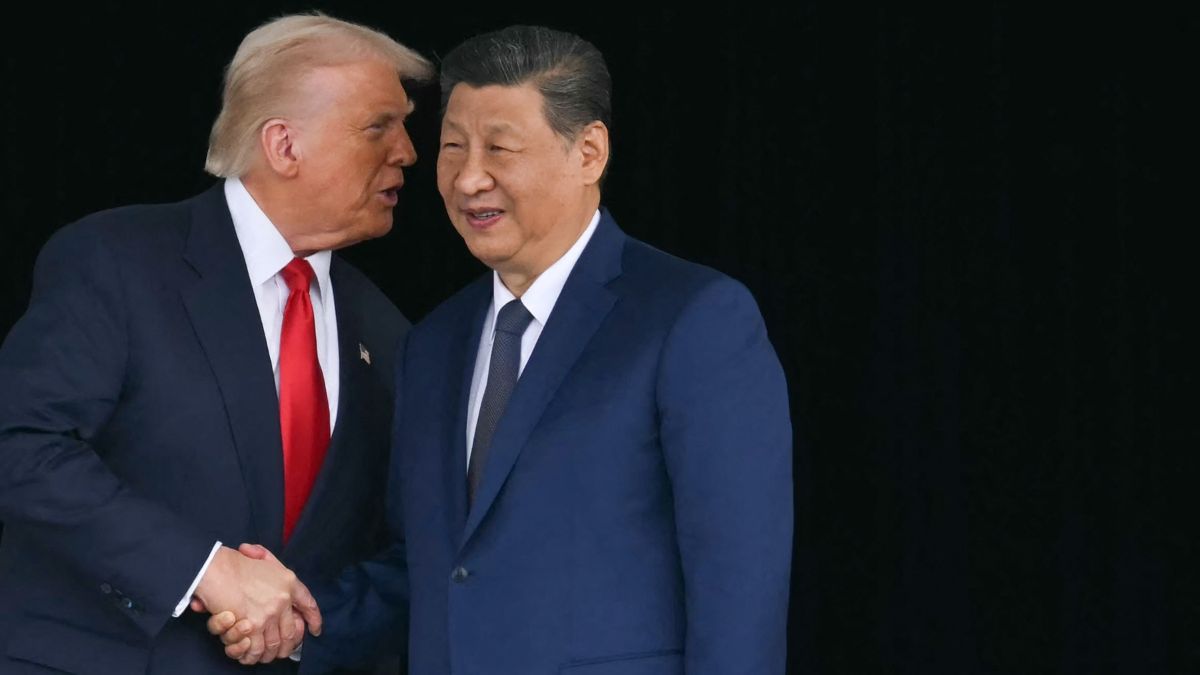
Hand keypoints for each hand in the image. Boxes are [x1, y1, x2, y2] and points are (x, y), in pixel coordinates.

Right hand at [193, 543, 320, 663]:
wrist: (216, 568)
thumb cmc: (233, 562)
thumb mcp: (260, 556)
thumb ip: (266, 559)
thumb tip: (257, 556)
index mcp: (288, 582)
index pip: (308, 604)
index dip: (314, 619)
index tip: (315, 629)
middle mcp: (283, 599)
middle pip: (291, 632)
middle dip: (287, 645)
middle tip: (280, 651)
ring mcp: (268, 614)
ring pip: (274, 643)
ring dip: (269, 653)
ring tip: (264, 656)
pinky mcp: (252, 625)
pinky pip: (257, 648)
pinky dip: (253, 655)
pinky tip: (250, 656)